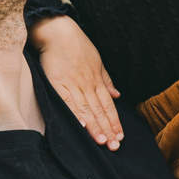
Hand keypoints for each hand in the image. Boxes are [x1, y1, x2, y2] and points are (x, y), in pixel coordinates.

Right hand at [30, 16, 122, 148]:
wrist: (58, 31)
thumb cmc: (77, 45)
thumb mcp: (97, 61)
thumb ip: (106, 80)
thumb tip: (117, 95)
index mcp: (96, 80)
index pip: (108, 105)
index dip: (114, 121)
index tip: (120, 137)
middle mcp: (88, 84)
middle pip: (99, 111)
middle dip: (107, 129)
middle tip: (114, 146)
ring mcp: (73, 84)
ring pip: (87, 110)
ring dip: (95, 127)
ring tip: (102, 142)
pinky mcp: (57, 83)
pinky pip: (67, 101)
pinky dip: (75, 114)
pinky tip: (81, 126)